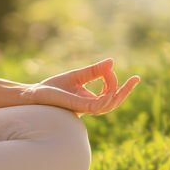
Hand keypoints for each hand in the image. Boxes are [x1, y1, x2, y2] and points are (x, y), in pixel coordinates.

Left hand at [22, 58, 140, 116]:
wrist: (33, 94)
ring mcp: (83, 108)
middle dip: (126, 91)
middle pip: (113, 101)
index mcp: (88, 100)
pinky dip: (106, 99)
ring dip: (119, 95)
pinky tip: (112, 92)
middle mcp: (88, 106)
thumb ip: (93, 71)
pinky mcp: (77, 107)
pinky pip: (96, 106)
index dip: (112, 80)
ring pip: (108, 105)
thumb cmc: (51, 87)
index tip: (109, 67)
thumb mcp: (76, 76)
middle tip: (137, 78)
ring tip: (130, 83)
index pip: (108, 93)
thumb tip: (112, 62)